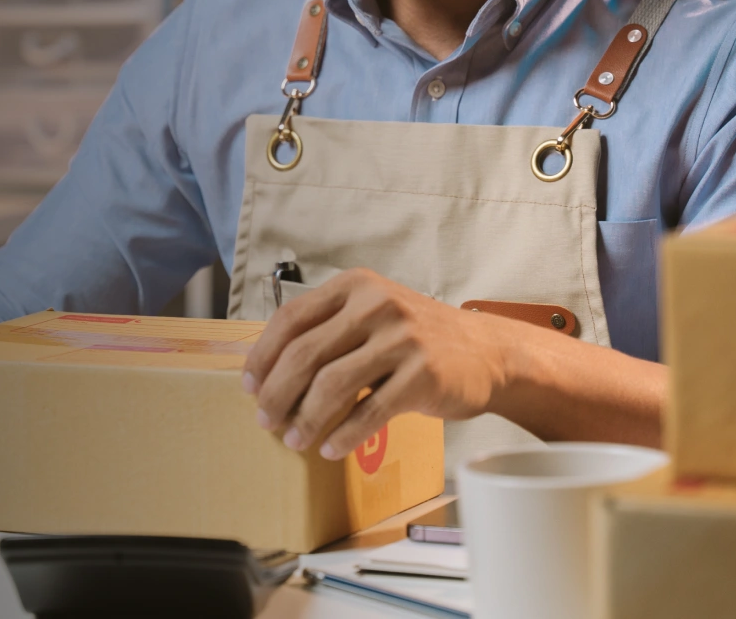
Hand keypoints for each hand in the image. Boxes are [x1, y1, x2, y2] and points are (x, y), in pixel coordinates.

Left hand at [240, 268, 509, 459]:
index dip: (263, 355)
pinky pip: (371, 411)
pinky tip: (330, 448)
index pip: (291, 318)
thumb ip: (327, 329)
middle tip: (264, 419)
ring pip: (333, 384)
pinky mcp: (424, 375)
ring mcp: (402, 339)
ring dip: (306, 418)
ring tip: (293, 440)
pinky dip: (345, 434)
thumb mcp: (371, 313)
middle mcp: (375, 305)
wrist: (487, 351)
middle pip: (305, 354)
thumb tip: (268, 371)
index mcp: (354, 286)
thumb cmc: (415, 337)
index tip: (248, 385)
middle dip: (277, 392)